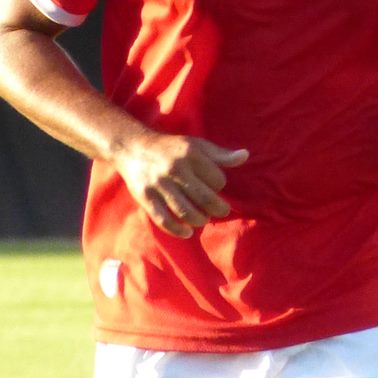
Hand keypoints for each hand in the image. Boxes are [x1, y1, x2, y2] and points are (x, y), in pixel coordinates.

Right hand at [109, 134, 247, 237]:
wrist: (133, 147)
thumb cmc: (171, 147)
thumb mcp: (196, 145)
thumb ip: (220, 154)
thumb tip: (245, 156)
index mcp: (190, 154)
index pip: (217, 179)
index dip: (220, 185)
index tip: (216, 186)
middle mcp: (175, 169)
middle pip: (204, 198)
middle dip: (217, 208)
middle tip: (221, 211)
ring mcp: (159, 185)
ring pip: (186, 212)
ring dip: (200, 220)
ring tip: (204, 218)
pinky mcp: (146, 197)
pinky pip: (164, 220)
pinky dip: (178, 230)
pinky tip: (187, 232)